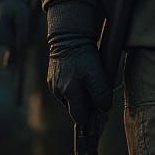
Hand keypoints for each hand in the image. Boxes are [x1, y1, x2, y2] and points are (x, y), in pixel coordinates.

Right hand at [45, 1, 112, 127]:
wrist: (68, 37)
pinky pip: (62, 91)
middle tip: (92, 95)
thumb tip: (104, 109)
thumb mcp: (97, 74)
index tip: (97, 110)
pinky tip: (76, 78)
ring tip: (84, 83)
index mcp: (69, 91)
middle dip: (83, 106)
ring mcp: (52, 86)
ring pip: (68, 101)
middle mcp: (58, 91)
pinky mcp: (50, 79)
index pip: (79, 117)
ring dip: (76, 97)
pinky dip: (70, 89)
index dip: (90, 116)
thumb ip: (101, 94)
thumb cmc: (85, 55)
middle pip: (73, 111)